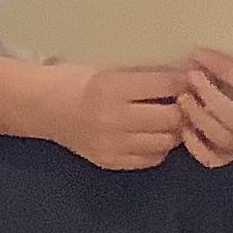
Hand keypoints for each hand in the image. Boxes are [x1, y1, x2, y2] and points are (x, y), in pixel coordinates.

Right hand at [41, 63, 187, 170]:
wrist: (39, 106)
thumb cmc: (73, 80)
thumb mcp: (105, 71)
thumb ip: (142, 78)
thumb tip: (185, 80)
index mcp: (110, 88)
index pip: (165, 86)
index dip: (184, 81)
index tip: (193, 79)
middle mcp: (113, 118)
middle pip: (171, 118)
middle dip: (185, 109)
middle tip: (189, 102)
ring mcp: (111, 144)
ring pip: (165, 141)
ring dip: (174, 130)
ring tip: (171, 120)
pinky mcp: (110, 161)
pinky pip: (150, 159)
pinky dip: (158, 147)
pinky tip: (153, 135)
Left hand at [178, 47, 232, 166]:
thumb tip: (199, 54)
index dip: (226, 70)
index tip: (200, 53)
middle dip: (210, 97)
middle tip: (190, 76)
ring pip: (222, 139)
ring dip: (198, 117)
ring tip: (183, 97)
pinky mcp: (230, 158)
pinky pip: (210, 158)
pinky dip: (194, 144)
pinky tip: (184, 126)